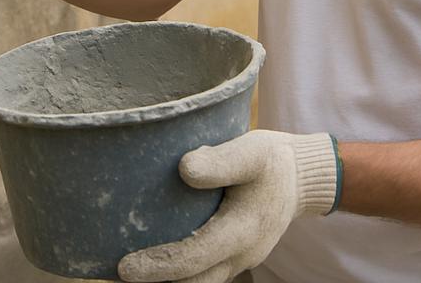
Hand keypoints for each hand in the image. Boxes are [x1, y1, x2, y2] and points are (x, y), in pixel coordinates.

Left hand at [118, 130, 338, 282]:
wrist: (301, 176)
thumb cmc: (273, 160)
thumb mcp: (251, 151)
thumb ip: (221, 161)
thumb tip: (184, 168)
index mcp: (242, 231)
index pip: (194, 258)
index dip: (159, 266)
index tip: (125, 268)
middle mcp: (241, 254)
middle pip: (194, 282)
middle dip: (158, 282)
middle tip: (119, 274)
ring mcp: (239, 258)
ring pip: (200, 281)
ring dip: (170, 280)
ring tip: (131, 272)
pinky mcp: (234, 252)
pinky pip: (205, 270)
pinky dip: (181, 271)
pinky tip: (157, 259)